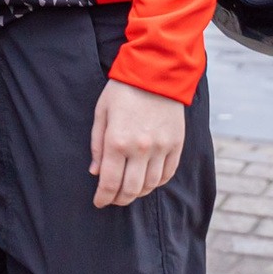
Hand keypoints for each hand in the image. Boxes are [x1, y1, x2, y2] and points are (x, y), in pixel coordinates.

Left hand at [89, 79, 184, 206]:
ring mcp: (161, 148)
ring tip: (129, 190)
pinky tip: (148, 180)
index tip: (99, 202)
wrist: (156, 71)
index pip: (110, 183)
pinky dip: (157, 183)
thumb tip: (96, 172)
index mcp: (117, 140)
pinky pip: (168, 174)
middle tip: (112, 199)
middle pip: (131, 190)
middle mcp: (141, 148)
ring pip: (151, 185)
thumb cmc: (123, 89)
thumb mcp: (102, 112)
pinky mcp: (176, 144)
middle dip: (119, 200)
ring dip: (138, 193)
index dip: (103, 198)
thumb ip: (97, 144)